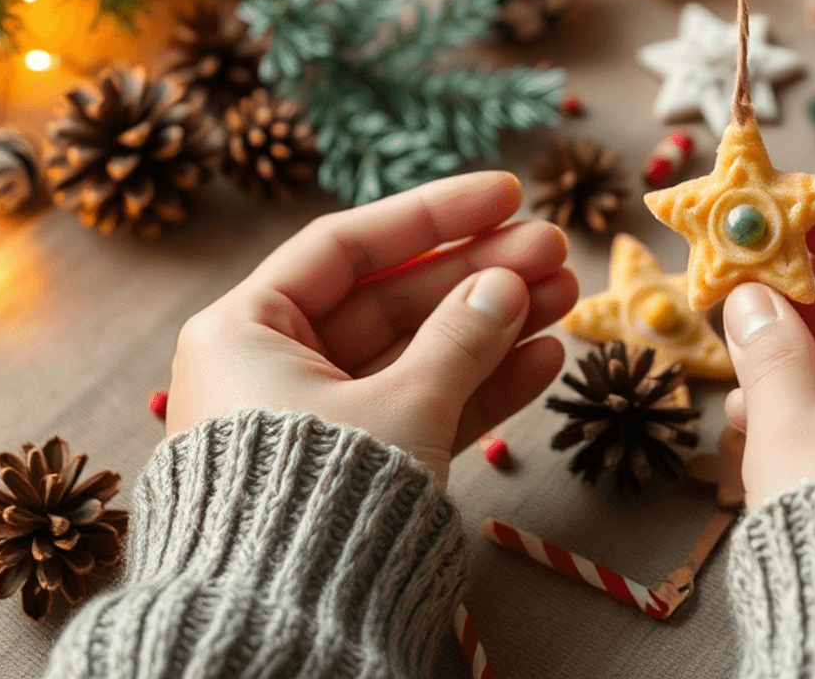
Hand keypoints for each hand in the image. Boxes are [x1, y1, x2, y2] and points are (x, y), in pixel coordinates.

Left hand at [168, 171, 574, 483]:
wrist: (283, 622)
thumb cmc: (316, 498)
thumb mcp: (400, 405)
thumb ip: (459, 337)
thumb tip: (507, 283)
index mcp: (245, 328)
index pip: (348, 245)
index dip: (432, 214)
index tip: (507, 192)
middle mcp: (274, 365)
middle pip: (391, 297)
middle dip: (478, 274)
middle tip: (555, 250)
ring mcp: (316, 419)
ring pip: (416, 352)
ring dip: (493, 324)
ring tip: (568, 296)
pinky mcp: (351, 466)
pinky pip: (420, 406)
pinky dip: (479, 384)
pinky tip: (545, 355)